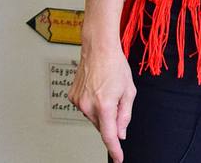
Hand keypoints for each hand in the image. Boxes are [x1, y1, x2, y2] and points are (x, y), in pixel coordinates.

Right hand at [69, 41, 135, 162]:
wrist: (98, 49)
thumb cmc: (115, 66)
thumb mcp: (129, 91)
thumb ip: (125, 115)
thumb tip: (121, 133)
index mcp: (104, 105)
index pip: (109, 135)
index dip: (114, 149)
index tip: (118, 159)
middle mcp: (88, 106)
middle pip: (101, 125)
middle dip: (110, 119)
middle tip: (116, 99)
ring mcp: (78, 102)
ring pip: (93, 117)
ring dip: (101, 110)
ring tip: (106, 89)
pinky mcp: (72, 97)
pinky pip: (85, 107)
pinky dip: (92, 103)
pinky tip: (97, 88)